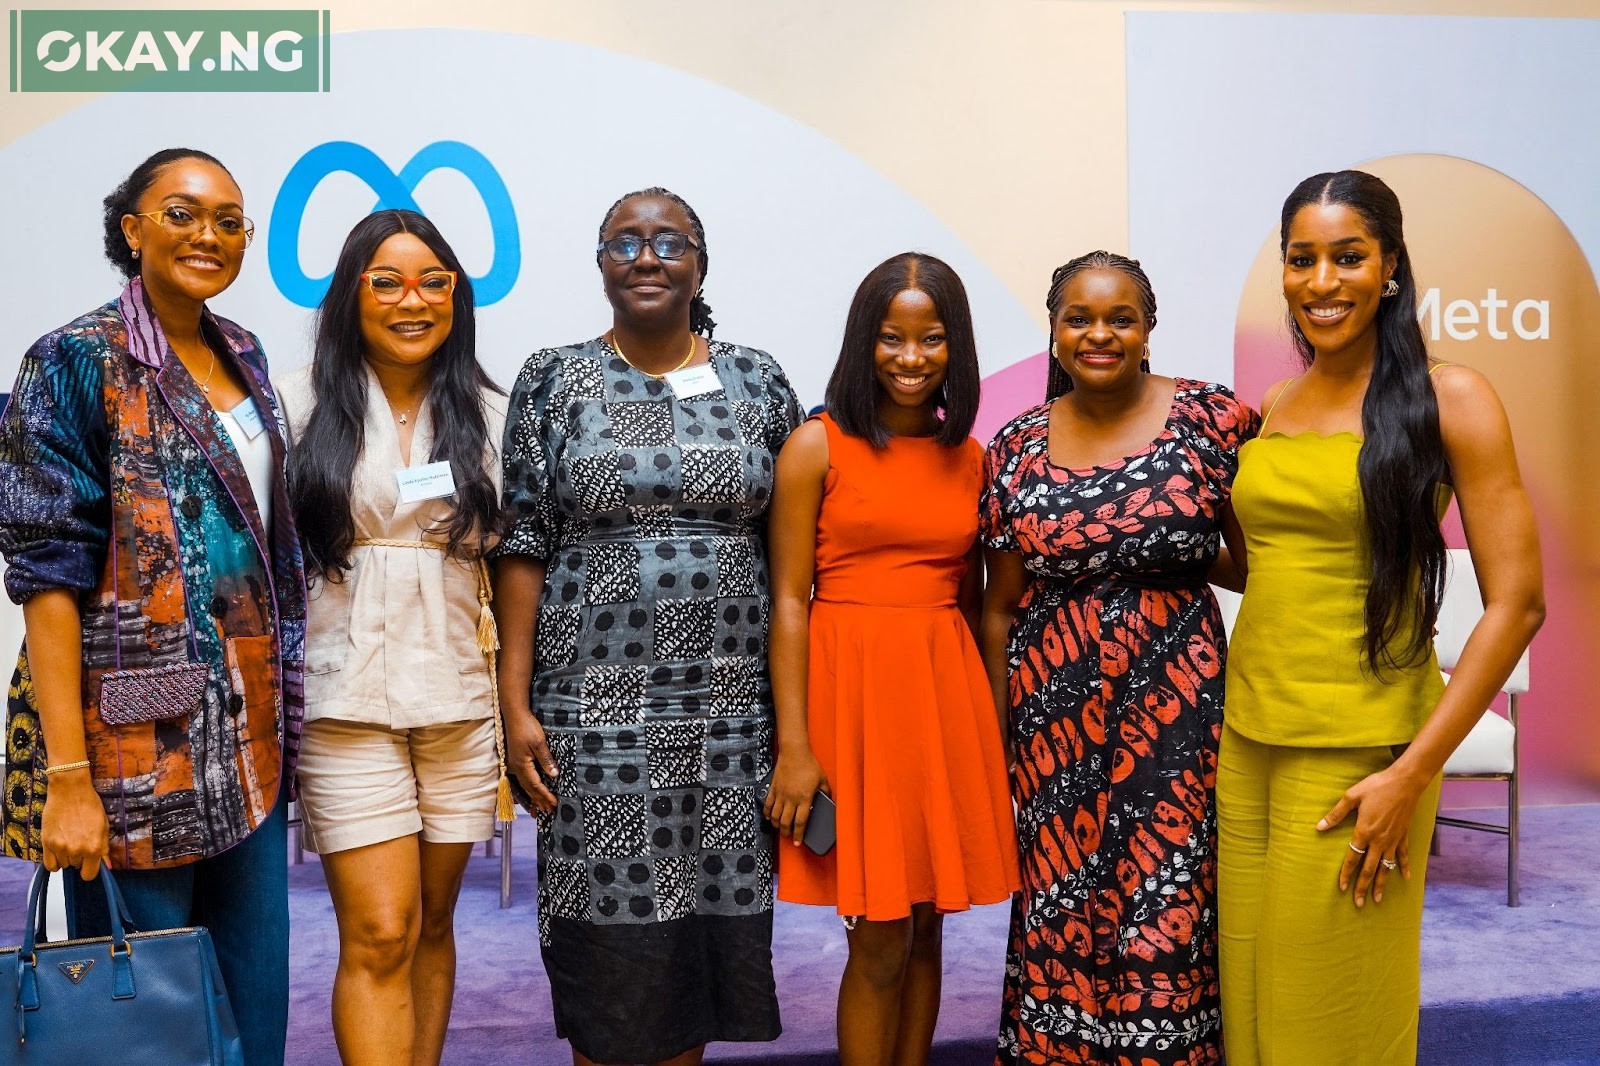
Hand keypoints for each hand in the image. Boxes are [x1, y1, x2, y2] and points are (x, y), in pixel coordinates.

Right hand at [41, 770, 109, 879]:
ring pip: (63, 865)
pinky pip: (49, 865)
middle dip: (79, 858)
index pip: (89, 875)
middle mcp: (77, 851)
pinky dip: (54, 861)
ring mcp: (61, 848)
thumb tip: (106, 866)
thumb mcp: (104, 827)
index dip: (89, 870)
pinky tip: (58, 851)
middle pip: (76, 867)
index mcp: (94, 848)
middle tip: (79, 842)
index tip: (88, 863)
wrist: (70, 791)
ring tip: (69, 841)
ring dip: (66, 857)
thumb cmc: (90, 806)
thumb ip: (104, 848)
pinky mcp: (47, 843)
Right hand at [504, 705, 558, 814]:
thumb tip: (554, 775)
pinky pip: (522, 779)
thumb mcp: (539, 742)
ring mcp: (514, 764)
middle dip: (539, 801)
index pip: (535, 785)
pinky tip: (530, 792)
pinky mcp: (515, 760)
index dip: (545, 795)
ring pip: (524, 785)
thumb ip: (546, 759)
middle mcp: (516, 767)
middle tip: (549, 812)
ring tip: (539, 809)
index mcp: (522, 765)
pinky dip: (528, 788)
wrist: (514, 715)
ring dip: (533, 798)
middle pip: (529, 789)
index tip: (554, 804)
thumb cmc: (526, 726)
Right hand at [762, 749, 828, 846]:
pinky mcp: (773, 788)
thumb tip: (828, 800)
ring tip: (779, 828)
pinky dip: (767, 813)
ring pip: (775, 816)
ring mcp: (780, 794)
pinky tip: (769, 817)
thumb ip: (825, 792)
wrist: (794, 752)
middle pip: (786, 822)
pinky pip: (768, 804)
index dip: (799, 835)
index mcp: (804, 798)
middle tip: (788, 836)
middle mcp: (791, 798)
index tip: (798, 842)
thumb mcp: (822, 779)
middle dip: (786, 833)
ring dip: (776, 825)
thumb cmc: (809, 764)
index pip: (801, 822)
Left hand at [1317, 764, 1426, 906]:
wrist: (1405, 782)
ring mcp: (1393, 839)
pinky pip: (1403, 856)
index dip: (1346, 874)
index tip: (1341, 888)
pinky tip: (1404, 878)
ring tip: (1377, 899)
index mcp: (1364, 831)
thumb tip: (1319, 827)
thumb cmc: (1376, 786)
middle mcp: (1379, 840)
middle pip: (1369, 869)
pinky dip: (1403, 867)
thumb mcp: (1351, 796)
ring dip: (1382, 884)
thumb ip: (1336, 814)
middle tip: (1358, 903)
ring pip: (1386, 867)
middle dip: (1362, 887)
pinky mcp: (1404, 835)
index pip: (1352, 858)